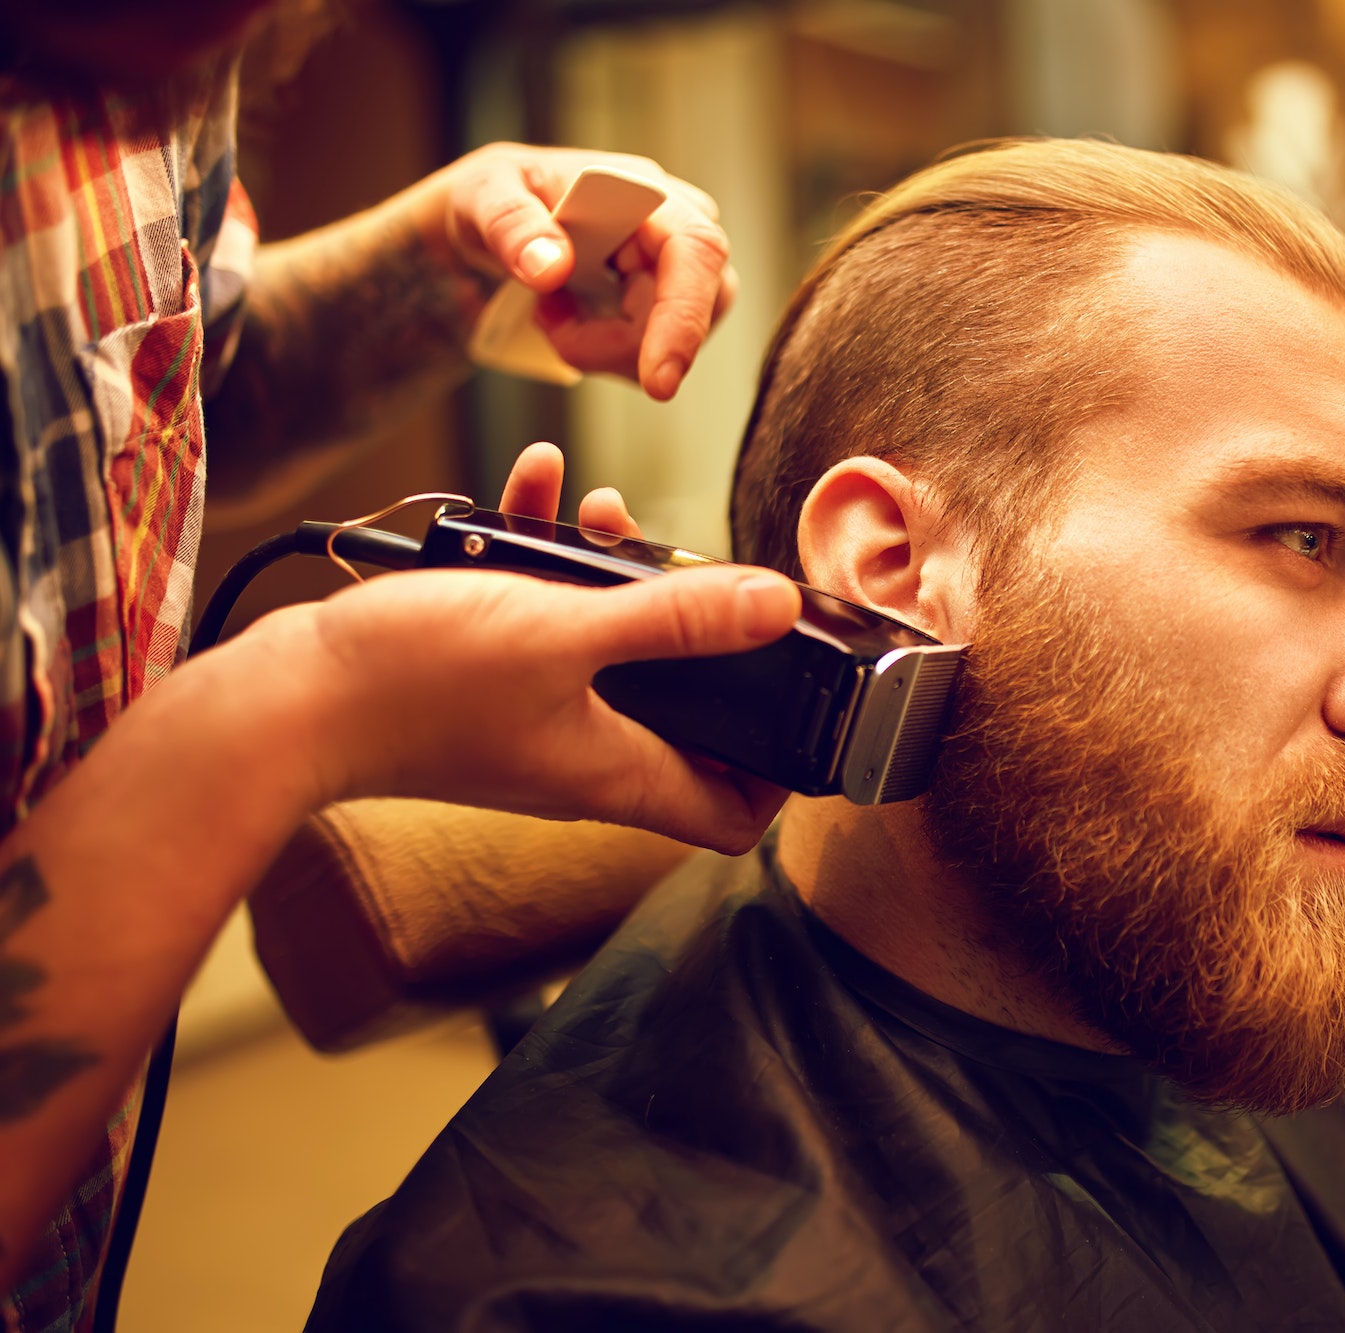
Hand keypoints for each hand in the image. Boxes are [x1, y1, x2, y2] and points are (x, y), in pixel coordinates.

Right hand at [214, 445, 799, 850]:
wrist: (280, 702)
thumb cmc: (413, 683)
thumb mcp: (566, 632)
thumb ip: (676, 618)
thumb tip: (777, 607)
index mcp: (618, 773)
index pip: (731, 817)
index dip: (778, 775)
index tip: (799, 708)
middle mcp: (582, 759)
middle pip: (684, 716)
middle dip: (703, 639)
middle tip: (700, 578)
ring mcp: (530, 725)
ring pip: (609, 653)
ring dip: (620, 578)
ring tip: (602, 511)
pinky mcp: (482, 687)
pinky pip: (541, 621)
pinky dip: (546, 560)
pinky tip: (533, 486)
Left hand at [426, 143, 734, 399]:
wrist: (492, 224)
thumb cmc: (496, 198)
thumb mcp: (483, 196)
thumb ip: (511, 224)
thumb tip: (552, 267)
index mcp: (642, 189)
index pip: (696, 249)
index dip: (685, 314)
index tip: (657, 379)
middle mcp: (675, 229)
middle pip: (688, 312)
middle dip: (619, 345)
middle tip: (553, 328)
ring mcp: (676, 271)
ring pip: (670, 343)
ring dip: (603, 349)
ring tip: (552, 311)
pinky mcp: (665, 305)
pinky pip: (650, 355)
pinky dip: (603, 354)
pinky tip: (570, 319)